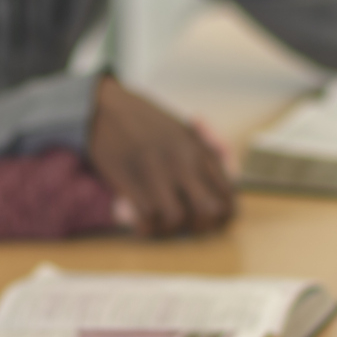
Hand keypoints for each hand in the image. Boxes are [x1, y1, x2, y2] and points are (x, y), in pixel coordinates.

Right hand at [87, 75, 234, 236]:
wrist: (108, 107)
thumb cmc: (149, 124)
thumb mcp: (187, 133)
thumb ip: (210, 157)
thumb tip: (228, 182)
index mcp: (200, 151)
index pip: (228, 198)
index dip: (222, 219)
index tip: (208, 221)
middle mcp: (183, 160)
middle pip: (209, 211)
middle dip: (200, 228)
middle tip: (185, 225)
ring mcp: (156, 168)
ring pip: (176, 218)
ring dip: (168, 229)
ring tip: (159, 223)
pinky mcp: (128, 176)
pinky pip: (145, 216)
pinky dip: (145, 226)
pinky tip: (141, 221)